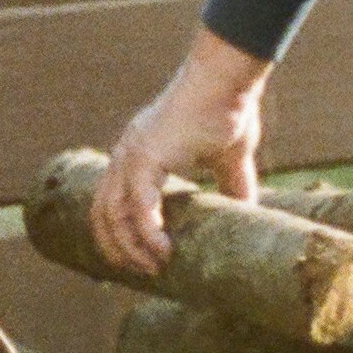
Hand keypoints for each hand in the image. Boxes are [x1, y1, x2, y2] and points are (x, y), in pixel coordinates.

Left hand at [84, 32, 272, 276]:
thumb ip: (233, 186)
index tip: (137, 257)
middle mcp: (126, 154)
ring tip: (155, 267)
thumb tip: (249, 213)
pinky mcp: (145, 159)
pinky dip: (147, 234)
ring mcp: (131, 155)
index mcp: (139, 151)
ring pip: (114, 216)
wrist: (228, 80)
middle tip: (143, 273)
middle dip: (118, 248)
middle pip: (102, 213)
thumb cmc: (230, 108)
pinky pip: (138, 208)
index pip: (111, 199)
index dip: (119, 231)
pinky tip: (164, 250)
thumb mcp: (231, 158)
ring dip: (131, 248)